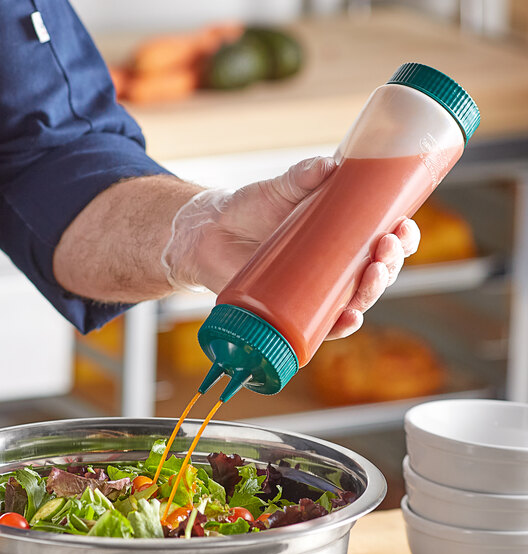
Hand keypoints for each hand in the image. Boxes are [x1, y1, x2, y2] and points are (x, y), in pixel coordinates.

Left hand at [162, 156, 419, 339]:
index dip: (403, 237)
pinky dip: (340, 325)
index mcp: (343, 233)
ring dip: (372, 292)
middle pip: (378, 272)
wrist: (212, 232)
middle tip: (385, 248)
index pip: (385, 239)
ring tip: (372, 275)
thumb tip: (329, 165)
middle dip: (390, 264)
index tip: (404, 227)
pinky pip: (325, 324)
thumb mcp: (279, 188)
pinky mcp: (294, 308)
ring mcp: (317, 288)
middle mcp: (336, 264)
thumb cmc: (250, 207)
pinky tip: (350, 318)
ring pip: (358, 298)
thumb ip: (302, 176)